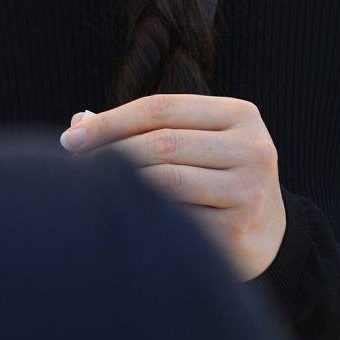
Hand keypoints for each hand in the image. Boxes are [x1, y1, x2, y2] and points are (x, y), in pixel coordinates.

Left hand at [60, 94, 286, 280]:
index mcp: (240, 114)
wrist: (268, 231)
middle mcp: (253, 149)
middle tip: (73, 170)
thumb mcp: (194, 139)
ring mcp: (249, 192)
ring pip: (167, 182)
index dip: (110, 122)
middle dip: (111, 155)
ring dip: (123, 187)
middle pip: (163, 143)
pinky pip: (176, 221)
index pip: (160, 108)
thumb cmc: (214, 175)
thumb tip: (78, 123)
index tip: (70, 140)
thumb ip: (143, 127)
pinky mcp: (238, 232)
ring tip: (94, 192)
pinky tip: (125, 220)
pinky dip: (146, 218)